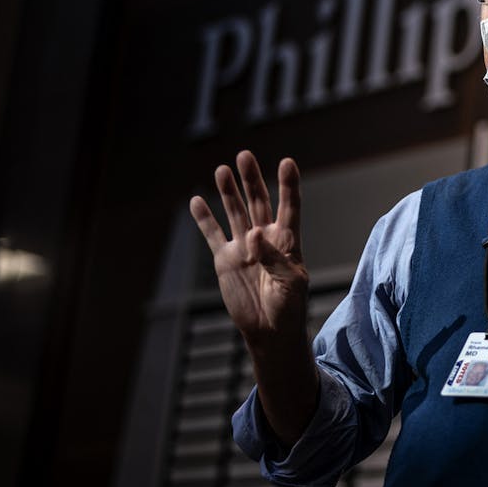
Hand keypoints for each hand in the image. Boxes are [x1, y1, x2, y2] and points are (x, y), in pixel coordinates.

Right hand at [189, 150, 308, 346]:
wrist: (269, 330)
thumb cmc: (288, 307)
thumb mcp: (290, 283)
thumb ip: (273, 257)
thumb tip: (252, 234)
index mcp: (287, 241)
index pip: (289, 206)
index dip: (288, 185)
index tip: (287, 163)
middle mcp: (265, 238)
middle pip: (258, 202)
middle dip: (252, 179)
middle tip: (244, 156)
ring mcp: (243, 247)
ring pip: (234, 213)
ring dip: (228, 192)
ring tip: (222, 170)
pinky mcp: (225, 260)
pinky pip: (213, 234)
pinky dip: (205, 218)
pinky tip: (197, 200)